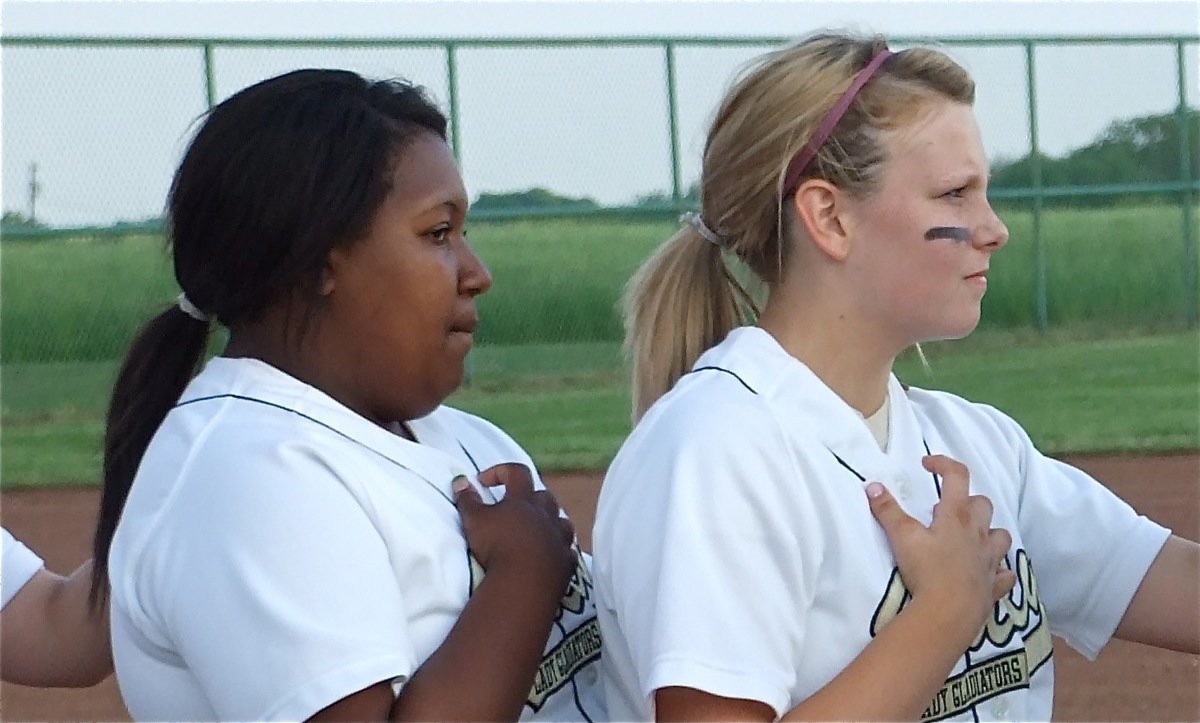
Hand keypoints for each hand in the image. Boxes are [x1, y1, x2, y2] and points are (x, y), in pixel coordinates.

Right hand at [452, 463, 574, 590]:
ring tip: (537, 529)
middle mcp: (546, 515)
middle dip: (531, 496)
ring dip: (551, 522)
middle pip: (545, 496)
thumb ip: (467, 499)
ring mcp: (560, 539)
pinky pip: (567, 551)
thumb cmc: (497, 546)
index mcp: (524, 501)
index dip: (501, 472)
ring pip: (562, 521)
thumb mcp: (474, 521)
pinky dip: (559, 550)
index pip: (517, 473)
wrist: (524, 584)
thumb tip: (460, 480)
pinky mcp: (566, 562)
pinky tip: (550, 555)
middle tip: (515, 507)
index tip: (484, 481)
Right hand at [867, 455, 1015, 646]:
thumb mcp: (901, 537)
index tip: (927, 465)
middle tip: (946, 510)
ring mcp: (989, 560)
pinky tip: (987, 573)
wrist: (949, 612)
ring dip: (989, 532)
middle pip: (983, 504)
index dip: (943, 464)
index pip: (957, 476)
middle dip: (968, 501)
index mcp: (956, 516)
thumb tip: (872, 486)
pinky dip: (997, 570)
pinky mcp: (994, 585)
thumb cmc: (927, 570)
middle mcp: (977, 533)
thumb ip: (887, 510)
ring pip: (1001, 536)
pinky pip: (1004, 574)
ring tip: (971, 538)